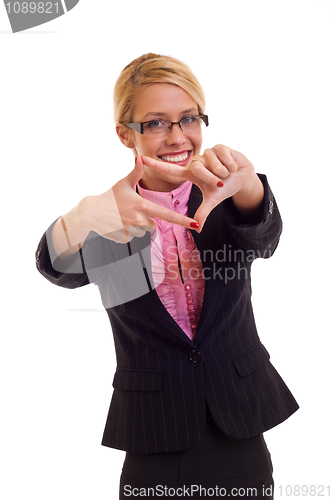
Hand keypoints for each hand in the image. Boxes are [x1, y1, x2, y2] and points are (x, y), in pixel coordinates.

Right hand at [78, 156, 199, 242]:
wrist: (90, 213)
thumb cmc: (108, 197)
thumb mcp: (123, 184)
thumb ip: (135, 173)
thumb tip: (141, 158)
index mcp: (142, 205)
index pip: (167, 215)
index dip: (183, 220)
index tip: (195, 225)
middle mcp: (139, 220)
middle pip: (153, 225)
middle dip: (147, 220)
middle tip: (132, 212)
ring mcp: (132, 231)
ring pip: (142, 232)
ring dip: (136, 227)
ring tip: (123, 218)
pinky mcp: (125, 239)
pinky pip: (132, 238)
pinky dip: (127, 233)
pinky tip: (118, 225)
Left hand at [142, 145, 262, 230]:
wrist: (243, 177)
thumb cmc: (225, 187)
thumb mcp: (213, 200)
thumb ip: (203, 212)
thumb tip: (198, 228)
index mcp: (191, 174)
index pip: (170, 169)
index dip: (155, 165)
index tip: (139, 158)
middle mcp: (197, 162)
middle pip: (197, 169)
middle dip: (212, 179)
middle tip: (221, 182)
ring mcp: (208, 153)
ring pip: (211, 163)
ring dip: (222, 172)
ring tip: (227, 173)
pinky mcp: (220, 146)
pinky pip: (223, 156)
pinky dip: (230, 164)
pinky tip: (232, 165)